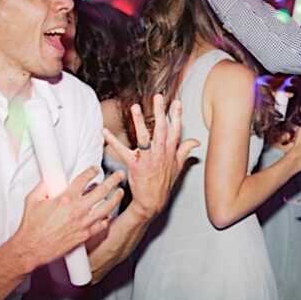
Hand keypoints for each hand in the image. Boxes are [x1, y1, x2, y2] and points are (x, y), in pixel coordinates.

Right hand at [9, 167, 124, 268]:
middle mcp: (77, 209)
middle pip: (102, 190)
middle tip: (119, 175)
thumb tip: (49, 179)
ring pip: (107, 207)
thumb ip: (43, 187)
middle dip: (113, 180)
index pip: (83, 179)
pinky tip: (109, 215)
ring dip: (116, 198)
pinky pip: (102, 225)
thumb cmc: (31, 226)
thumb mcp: (33, 200)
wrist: (32, 247)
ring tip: (120, 192)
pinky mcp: (85, 235)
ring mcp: (83, 223)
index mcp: (65, 198)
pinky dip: (107, 219)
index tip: (95, 169)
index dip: (92, 171)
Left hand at [104, 95, 200, 217]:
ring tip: (135, 107)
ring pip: (145, 137)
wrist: (152, 202)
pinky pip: (122, 150)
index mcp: (170, 152)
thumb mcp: (178, 167)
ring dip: (139, 121)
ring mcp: (148, 159)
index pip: (176, 131)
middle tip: (158, 97)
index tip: (176, 102)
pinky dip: (113, 140)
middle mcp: (161, 153)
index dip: (176, 116)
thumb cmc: (164, 184)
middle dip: (160, 111)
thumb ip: (185, 151)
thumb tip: (195, 141)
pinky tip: (105, 131)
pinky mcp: (135, 165)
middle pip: (162, 129)